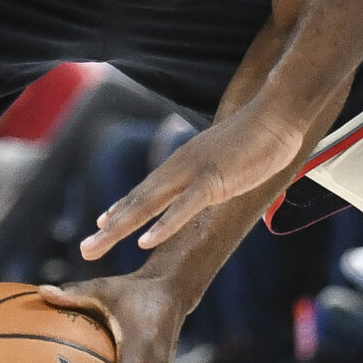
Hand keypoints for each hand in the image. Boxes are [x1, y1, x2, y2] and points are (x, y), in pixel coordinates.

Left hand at [82, 96, 310, 257]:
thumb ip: (213, 177)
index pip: (146, 191)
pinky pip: (184, 207)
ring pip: (149, 205)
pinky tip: (144, 241)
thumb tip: (210, 188)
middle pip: (138, 202)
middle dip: (109, 228)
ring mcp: (194, 173)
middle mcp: (179, 168)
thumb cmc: (259, 137)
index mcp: (183, 165)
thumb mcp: (227, 162)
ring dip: (120, 228)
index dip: (122, 208)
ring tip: (95, 246)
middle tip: (85, 249)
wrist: (277, 114)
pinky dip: (163, 225)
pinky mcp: (214, 180)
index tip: (101, 223)